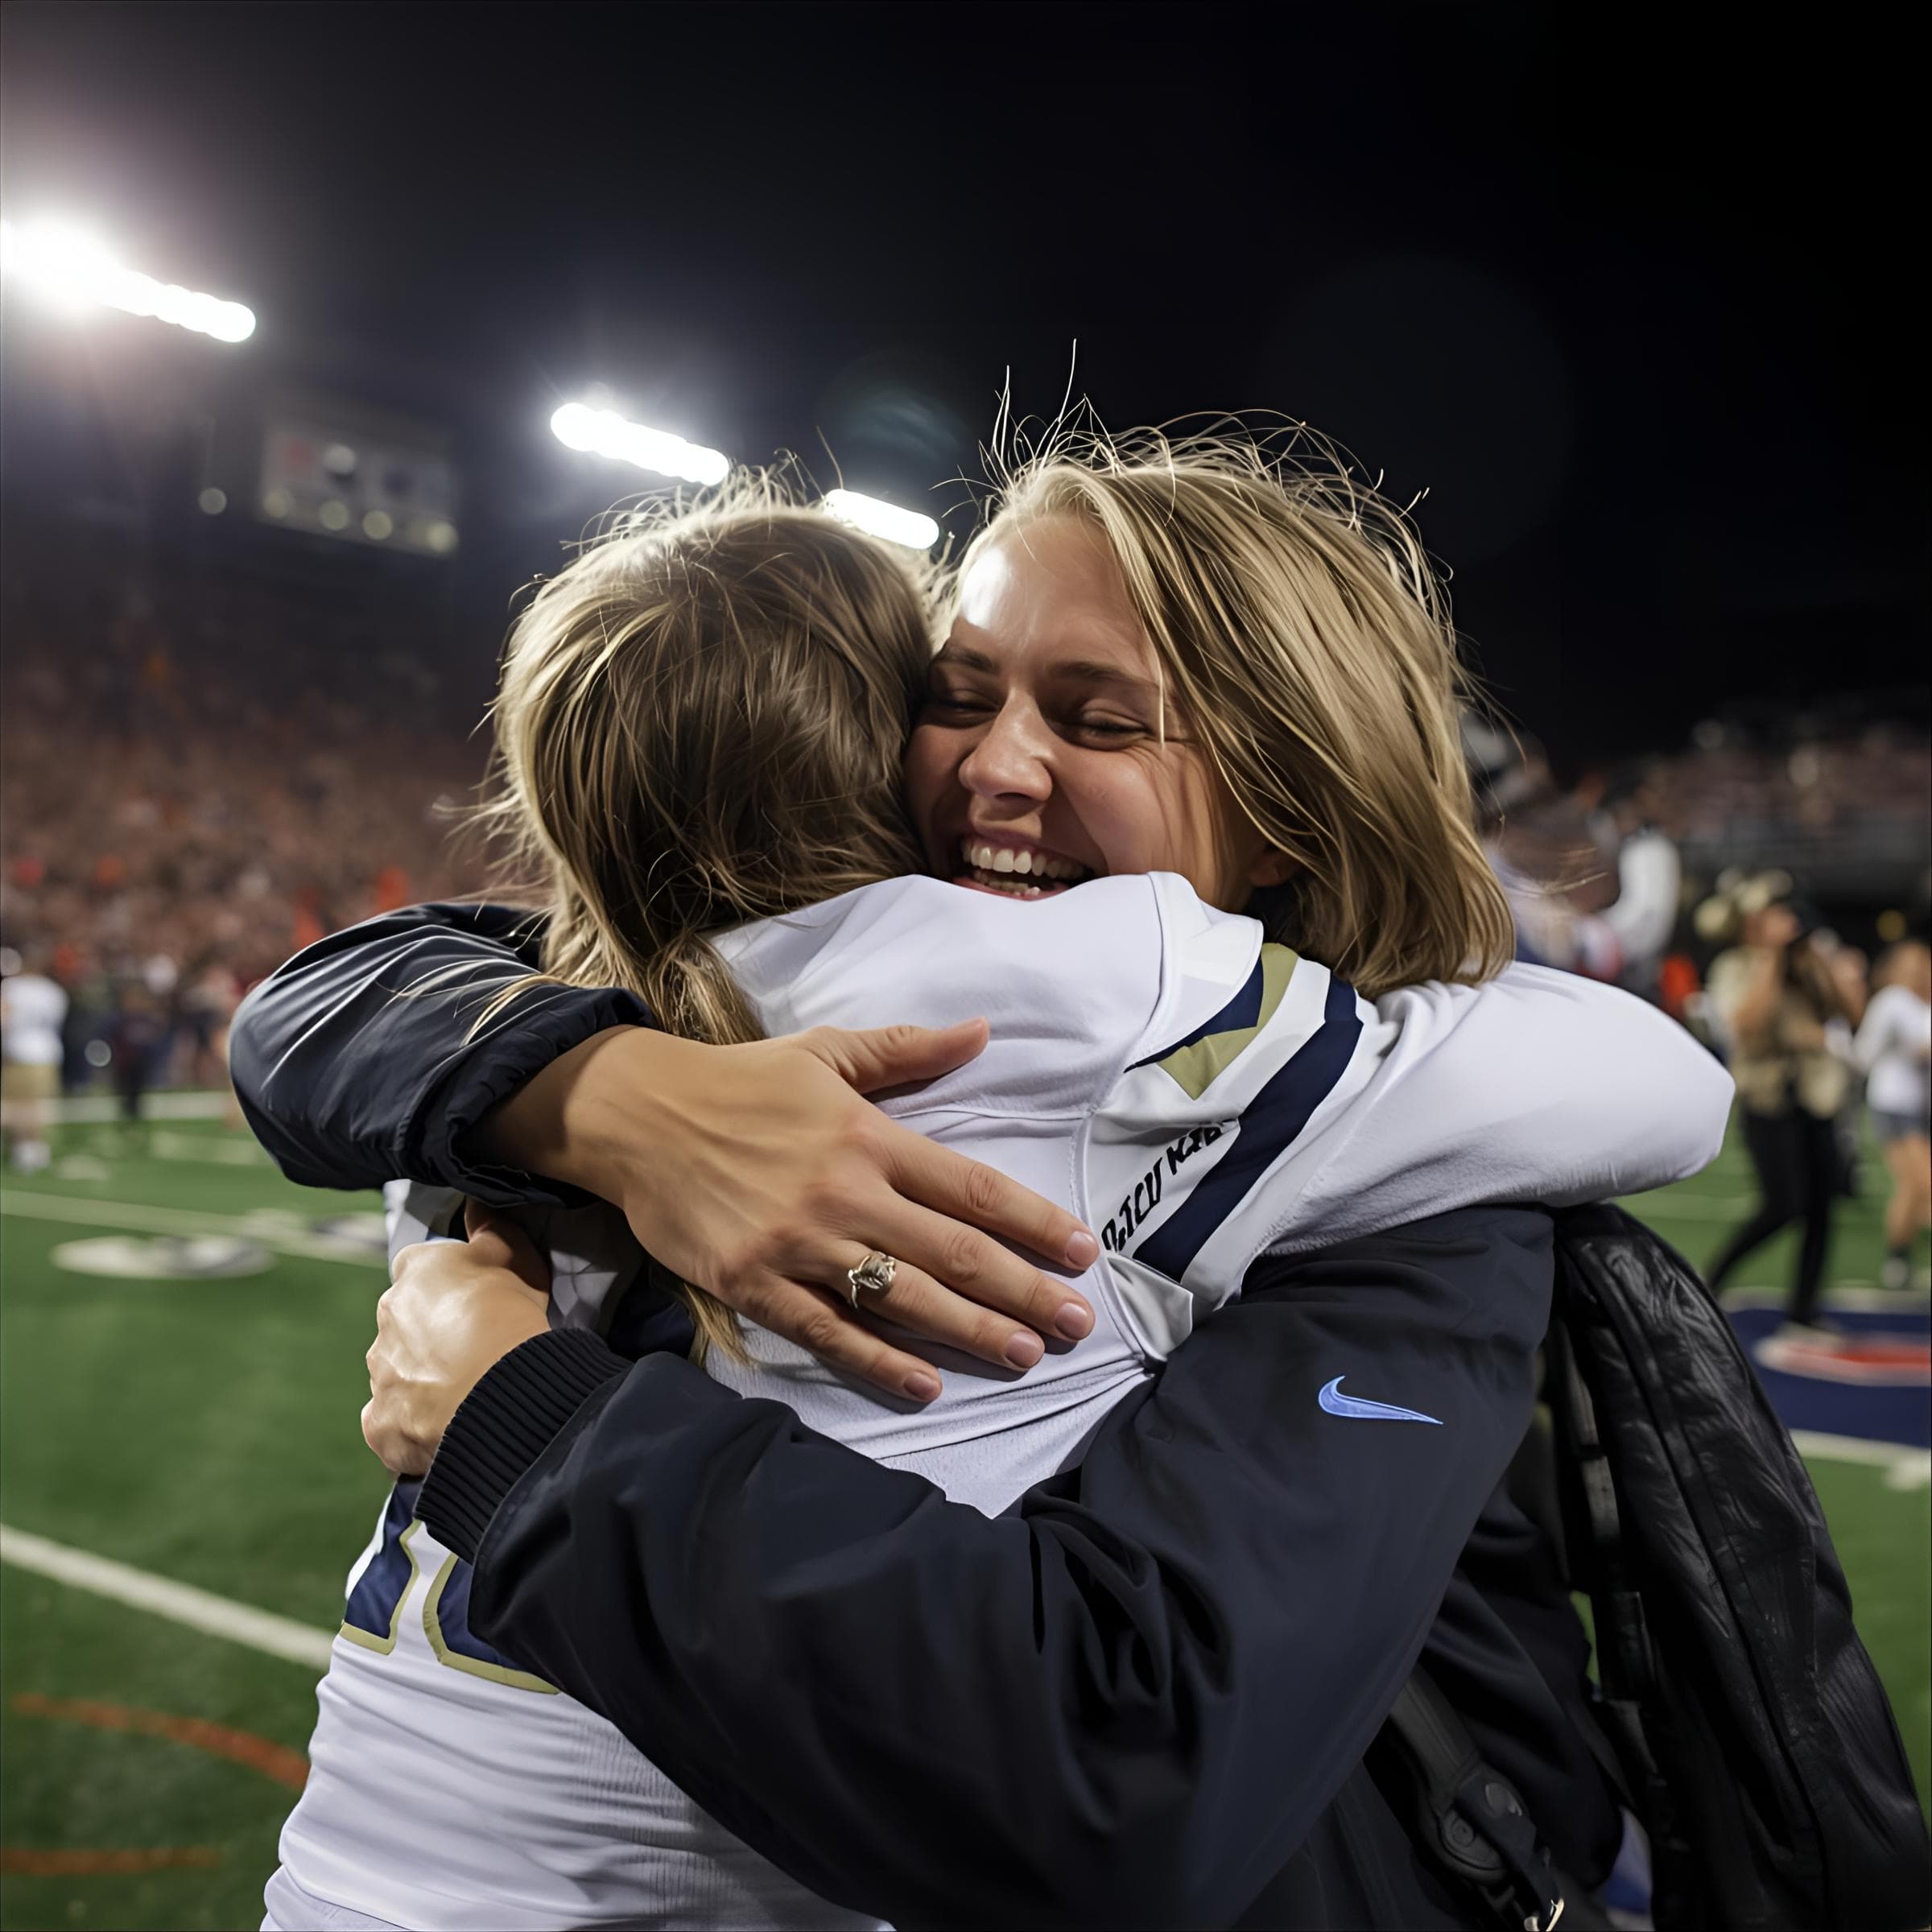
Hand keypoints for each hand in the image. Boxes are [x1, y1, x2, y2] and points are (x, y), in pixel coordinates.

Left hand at [363, 1202, 550, 1475]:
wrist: (498, 1389)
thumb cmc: (509, 1315)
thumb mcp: (516, 1256)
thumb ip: (491, 1228)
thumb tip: (478, 1201)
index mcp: (415, 1271)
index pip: (422, 1269)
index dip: (451, 1287)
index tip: (478, 1304)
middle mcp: (387, 1316)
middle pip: (407, 1321)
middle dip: (432, 1334)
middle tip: (476, 1349)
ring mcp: (380, 1372)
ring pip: (398, 1371)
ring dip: (423, 1377)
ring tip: (467, 1391)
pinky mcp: (379, 1421)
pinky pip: (392, 1420)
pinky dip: (412, 1422)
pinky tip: (445, 1424)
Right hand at [473, 1022, 1099, 1403]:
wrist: (636, 1115)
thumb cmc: (741, 1083)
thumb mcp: (825, 1051)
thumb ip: (908, 1050)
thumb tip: (983, 1031)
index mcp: (869, 1137)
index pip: (970, 1186)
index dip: (1033, 1222)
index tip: (1083, 1253)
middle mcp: (844, 1194)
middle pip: (952, 1251)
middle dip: (1022, 1291)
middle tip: (1077, 1324)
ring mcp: (798, 1244)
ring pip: (901, 1297)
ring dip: (970, 1331)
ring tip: (1025, 1354)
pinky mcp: (753, 1284)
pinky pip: (828, 1332)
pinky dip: (879, 1361)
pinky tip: (926, 1384)